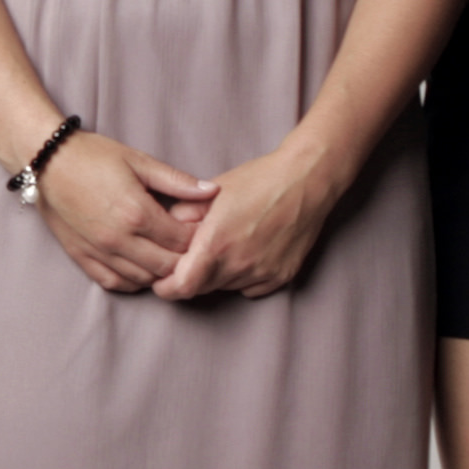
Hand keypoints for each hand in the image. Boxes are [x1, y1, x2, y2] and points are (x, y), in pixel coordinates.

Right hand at [34, 132, 214, 293]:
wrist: (46, 161)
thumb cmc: (92, 156)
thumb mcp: (138, 161)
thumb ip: (177, 181)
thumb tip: (212, 191)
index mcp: (137, 213)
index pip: (182, 241)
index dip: (198, 238)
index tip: (200, 229)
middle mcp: (119, 239)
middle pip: (166, 266)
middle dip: (184, 259)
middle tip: (188, 247)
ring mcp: (99, 251)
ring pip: (143, 279)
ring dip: (159, 272)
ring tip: (166, 256)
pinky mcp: (82, 257)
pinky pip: (115, 283)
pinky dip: (133, 281)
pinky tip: (141, 268)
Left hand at [154, 137, 349, 300]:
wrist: (306, 180)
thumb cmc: (258, 180)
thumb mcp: (211, 193)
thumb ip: (183, 216)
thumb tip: (166, 232)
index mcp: (216, 244)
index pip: (181, 287)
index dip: (166, 286)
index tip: (162, 279)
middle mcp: (239, 265)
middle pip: (201, 288)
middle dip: (191, 276)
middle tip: (193, 255)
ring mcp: (262, 273)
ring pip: (225, 287)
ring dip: (217, 275)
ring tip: (225, 245)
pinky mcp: (281, 276)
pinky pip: (250, 288)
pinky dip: (242, 277)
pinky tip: (247, 251)